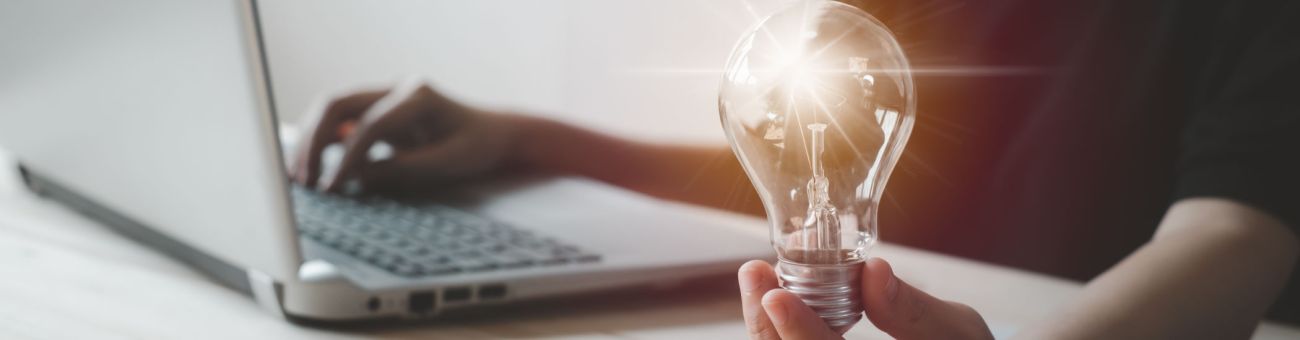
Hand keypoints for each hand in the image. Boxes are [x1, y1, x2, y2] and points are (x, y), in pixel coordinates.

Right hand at [290, 79, 527, 193]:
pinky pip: (339, 121)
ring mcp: (384, 96)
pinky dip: (320, 141)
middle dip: (314, 142)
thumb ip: (403, 169)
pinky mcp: (377, 111)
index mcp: (419, 96)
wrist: (493, 133)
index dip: (348, 158)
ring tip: (300, 177)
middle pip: (338, 104)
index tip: (333, 187)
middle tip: (305, 180)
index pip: (370, 124)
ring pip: (331, 109)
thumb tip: (355, 178)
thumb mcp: (448, 164)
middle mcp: (396, 88)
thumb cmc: (477, 147)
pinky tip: (307, 167)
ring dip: (310, 140)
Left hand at [738, 258, 992, 339]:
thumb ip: (914, 311)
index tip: (777, 296)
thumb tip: (873, 272)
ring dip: (770, 331)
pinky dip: (783, 338)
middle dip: (769, 326)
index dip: (800, 333)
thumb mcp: (959, 334)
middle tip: (756, 275)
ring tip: (763, 284)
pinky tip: (780, 308)